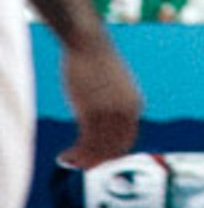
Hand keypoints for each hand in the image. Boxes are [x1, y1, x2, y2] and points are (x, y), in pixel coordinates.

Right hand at [59, 38, 140, 168]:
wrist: (89, 44)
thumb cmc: (97, 64)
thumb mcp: (114, 88)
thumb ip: (115, 108)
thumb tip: (106, 130)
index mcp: (135, 105)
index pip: (127, 142)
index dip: (110, 155)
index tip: (95, 160)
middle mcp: (126, 112)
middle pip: (112, 149)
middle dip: (95, 160)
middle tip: (78, 164)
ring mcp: (109, 112)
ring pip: (97, 149)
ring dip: (82, 160)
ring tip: (67, 159)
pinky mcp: (91, 111)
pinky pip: (84, 144)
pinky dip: (75, 155)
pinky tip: (63, 156)